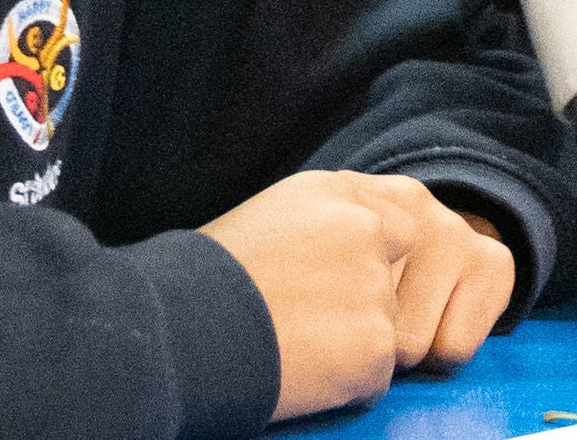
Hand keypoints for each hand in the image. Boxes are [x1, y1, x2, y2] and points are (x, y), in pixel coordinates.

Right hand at [200, 169, 519, 421]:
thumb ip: (331, 218)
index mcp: (338, 191)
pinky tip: (297, 366)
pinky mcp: (374, 345)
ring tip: (290, 339)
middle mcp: (366, 230)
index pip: (395, 229)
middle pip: (394, 281)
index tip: (321, 283)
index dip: (362, 265)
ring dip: (348, 344)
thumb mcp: (274, 215)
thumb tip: (369, 239)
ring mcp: (374, 288)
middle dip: (360, 305)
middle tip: (301, 316)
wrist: (181, 330)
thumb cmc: (208, 278)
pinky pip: (375, 376)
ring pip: (385, 329)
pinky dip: (343, 384)